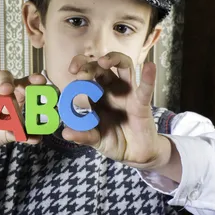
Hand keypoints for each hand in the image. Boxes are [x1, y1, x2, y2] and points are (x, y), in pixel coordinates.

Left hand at [61, 53, 173, 171]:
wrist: (135, 155)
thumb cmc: (114, 141)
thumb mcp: (95, 140)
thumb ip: (83, 136)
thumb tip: (65, 133)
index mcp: (97, 96)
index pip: (88, 75)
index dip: (80, 68)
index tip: (72, 71)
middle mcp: (112, 90)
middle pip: (102, 68)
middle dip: (90, 66)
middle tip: (80, 73)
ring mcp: (128, 94)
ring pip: (124, 67)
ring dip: (114, 59)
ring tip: (103, 62)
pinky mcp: (142, 103)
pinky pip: (145, 89)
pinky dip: (148, 78)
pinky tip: (149, 67)